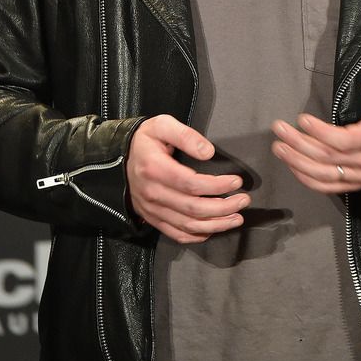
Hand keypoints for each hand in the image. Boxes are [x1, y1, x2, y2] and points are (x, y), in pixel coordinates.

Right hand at [126, 115, 249, 242]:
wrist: (116, 158)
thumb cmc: (144, 140)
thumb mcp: (162, 125)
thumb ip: (185, 135)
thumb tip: (208, 152)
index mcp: (155, 169)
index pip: (191, 184)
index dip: (217, 186)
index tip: (237, 181)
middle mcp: (153, 193)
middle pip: (193, 208)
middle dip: (223, 207)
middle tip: (244, 200)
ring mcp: (152, 209)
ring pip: (188, 225)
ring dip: (216, 224)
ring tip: (237, 218)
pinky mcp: (153, 218)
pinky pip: (176, 233)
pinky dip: (197, 235)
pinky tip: (213, 229)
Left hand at [271, 75, 360, 192]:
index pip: (344, 141)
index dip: (321, 132)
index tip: (301, 119)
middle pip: (327, 157)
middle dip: (299, 143)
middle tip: (279, 129)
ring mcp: (359, 177)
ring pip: (323, 174)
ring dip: (297, 162)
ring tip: (278, 147)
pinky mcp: (353, 185)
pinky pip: (327, 187)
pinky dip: (307, 179)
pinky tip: (291, 166)